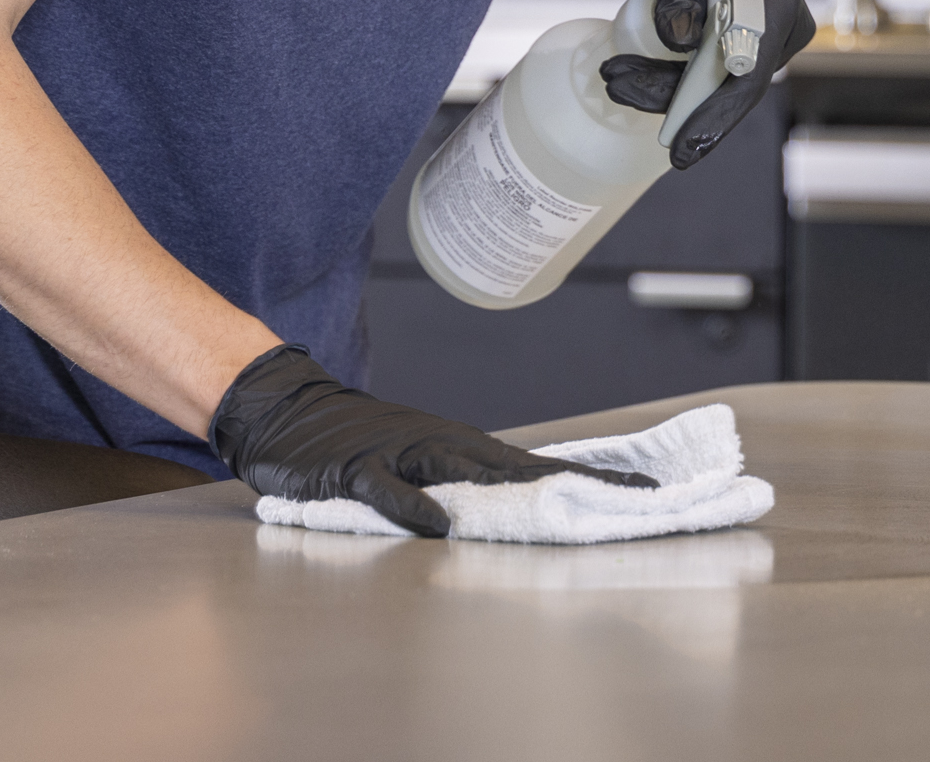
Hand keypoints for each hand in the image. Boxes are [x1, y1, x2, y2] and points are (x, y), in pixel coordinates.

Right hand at [210, 343, 649, 536]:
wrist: (286, 407)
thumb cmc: (353, 441)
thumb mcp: (413, 465)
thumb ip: (458, 487)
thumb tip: (512, 508)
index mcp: (459, 448)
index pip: (536, 467)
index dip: (589, 479)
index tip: (643, 491)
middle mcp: (441, 445)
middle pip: (518, 468)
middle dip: (575, 485)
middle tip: (628, 498)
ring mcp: (399, 453)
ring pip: (464, 472)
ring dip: (512, 490)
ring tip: (560, 508)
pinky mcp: (354, 469)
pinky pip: (386, 490)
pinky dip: (411, 504)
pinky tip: (436, 523)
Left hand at [602, 0, 816, 168]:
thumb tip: (679, 40)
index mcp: (775, 3)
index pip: (748, 74)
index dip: (716, 115)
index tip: (683, 146)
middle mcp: (779, 27)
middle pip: (728, 87)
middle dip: (672, 100)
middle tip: (617, 87)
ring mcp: (763, 38)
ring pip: (714, 85)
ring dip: (663, 90)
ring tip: (614, 77)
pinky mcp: (742, 42)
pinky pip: (708, 74)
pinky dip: (670, 80)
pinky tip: (632, 75)